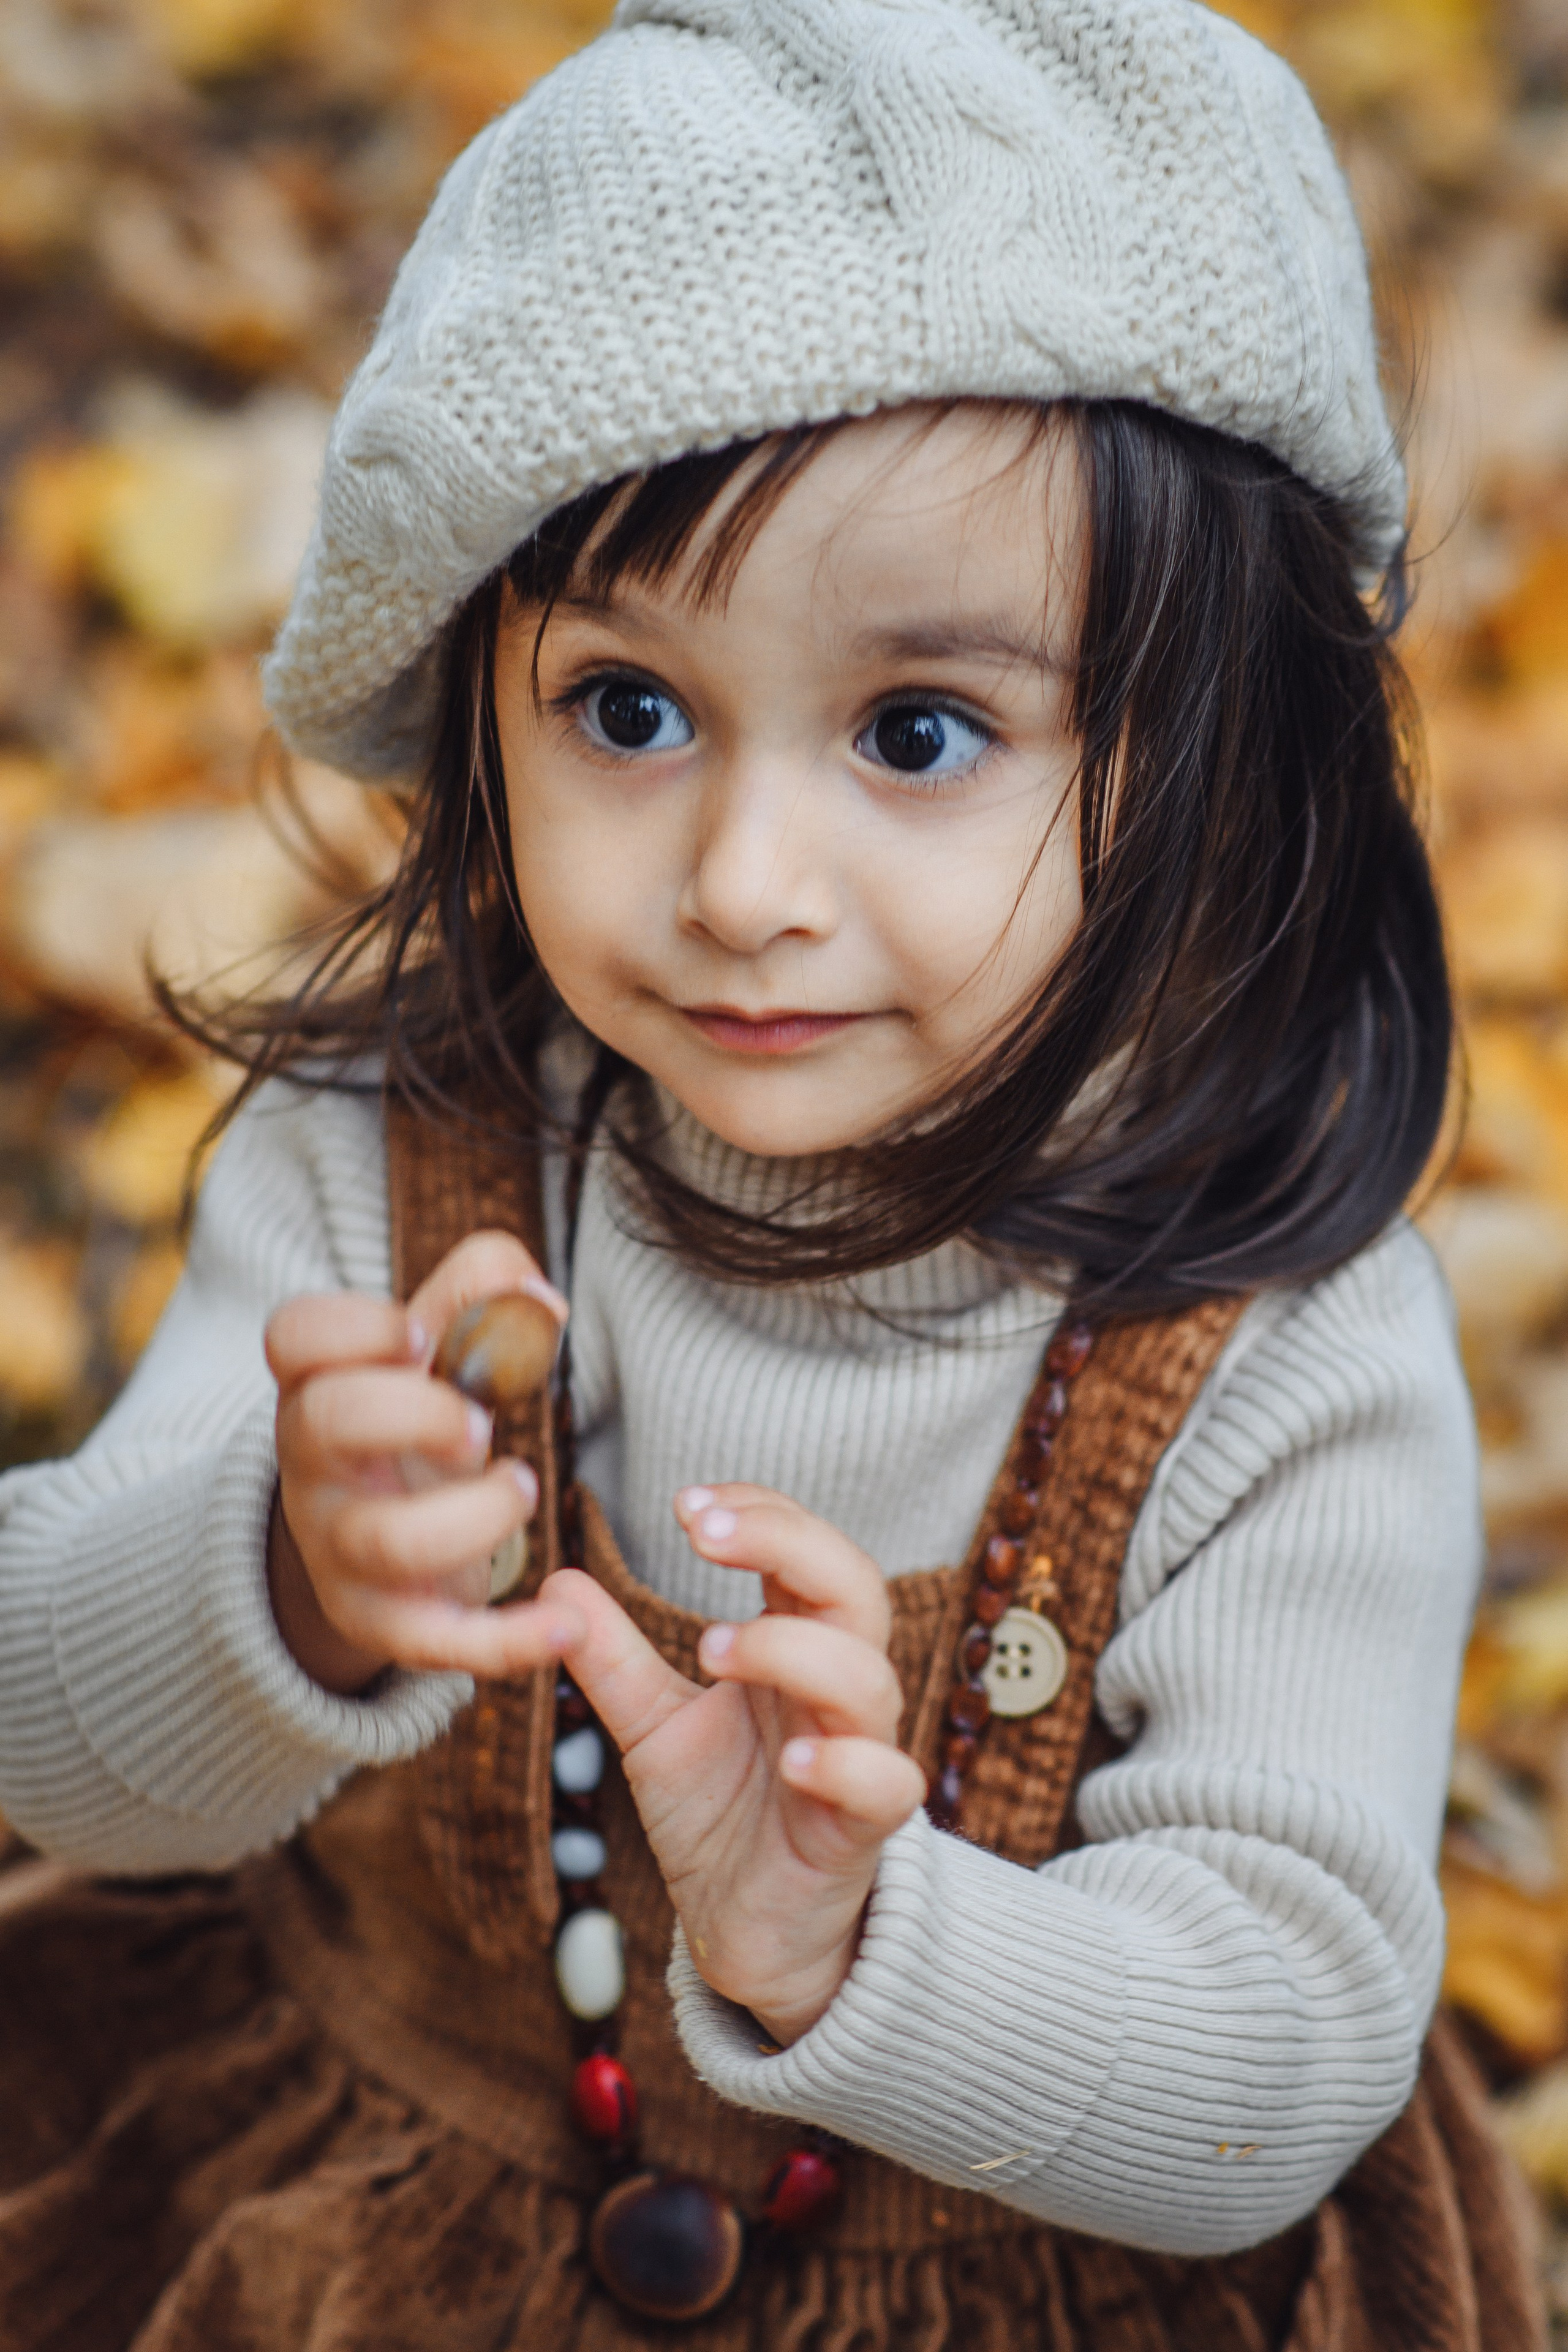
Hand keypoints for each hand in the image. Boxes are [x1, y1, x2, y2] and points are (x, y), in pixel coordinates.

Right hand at [265, 1232, 583, 1694]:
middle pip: (328, 1420)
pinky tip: (564, 1627)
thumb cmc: (417, 1420)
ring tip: (520, 1489)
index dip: (356, 1326)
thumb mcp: (438, 1351)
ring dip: (475, 1515)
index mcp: (320, 1380)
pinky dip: (505, 1640)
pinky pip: (432, 1643)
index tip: (421, 1335)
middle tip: (483, 1424)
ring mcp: (340, 1548)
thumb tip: (538, 1302)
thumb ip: (483, 1293)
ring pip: (385, 1539)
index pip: (294, 1334)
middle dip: (418, 1411)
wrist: (377, 1541)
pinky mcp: (383, 1620)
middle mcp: (314, 1463)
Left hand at [544, 1487, 926, 2046]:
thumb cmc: (718, 1816)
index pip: (807, 1552)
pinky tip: (790, 1762)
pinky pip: (885, 1784)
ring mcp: (859, 1756)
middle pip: (856, 1587)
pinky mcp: (863, 1833)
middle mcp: (837, 1692)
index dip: (761, 1514)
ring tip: (715, 1648)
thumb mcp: (653, 1729)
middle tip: (705, 1536)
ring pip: (868, 1679)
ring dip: (794, 1649)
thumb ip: (614, 1660)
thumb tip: (558, 1580)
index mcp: (797, 1651)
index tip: (686, 1503)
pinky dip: (844, 1764)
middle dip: (788, 1545)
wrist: (747, 1931)